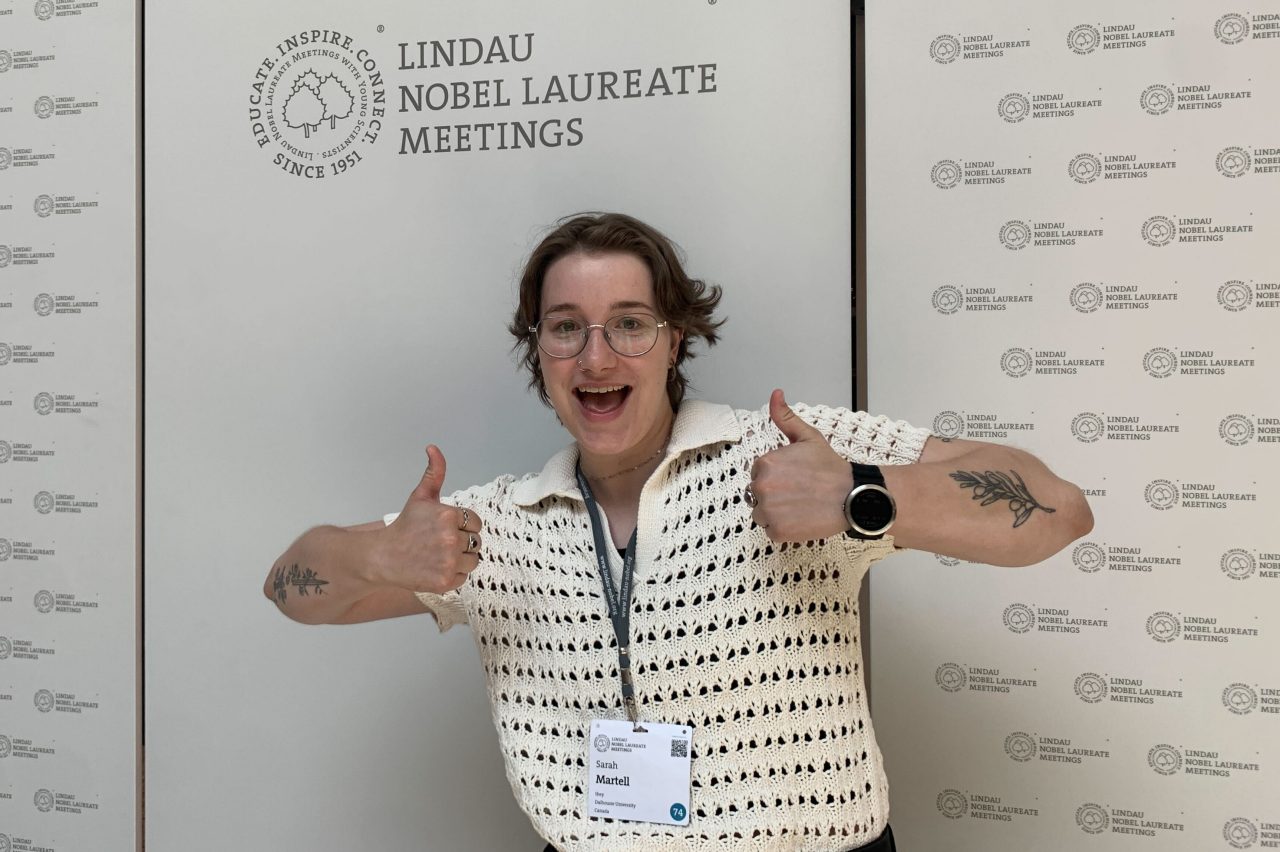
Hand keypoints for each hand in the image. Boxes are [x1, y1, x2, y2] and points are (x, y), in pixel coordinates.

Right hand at [378, 445, 483, 593]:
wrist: (383, 557)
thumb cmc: (404, 526)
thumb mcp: (420, 496)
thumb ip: (434, 472)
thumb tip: (433, 447)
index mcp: (448, 515)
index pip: (475, 522)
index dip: (462, 525)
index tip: (445, 528)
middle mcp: (450, 539)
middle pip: (476, 542)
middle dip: (462, 542)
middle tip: (440, 543)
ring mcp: (448, 562)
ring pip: (473, 560)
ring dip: (460, 559)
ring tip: (439, 555)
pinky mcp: (445, 581)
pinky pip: (464, 577)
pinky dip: (454, 575)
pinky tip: (436, 568)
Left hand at [748, 389, 852, 541]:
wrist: (853, 496)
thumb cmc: (831, 468)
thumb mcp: (808, 437)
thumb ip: (785, 417)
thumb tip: (775, 394)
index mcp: (766, 463)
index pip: (759, 473)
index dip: (778, 477)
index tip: (795, 478)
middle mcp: (762, 486)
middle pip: (757, 494)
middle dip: (775, 494)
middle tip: (800, 493)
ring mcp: (769, 510)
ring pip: (761, 514)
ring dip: (776, 513)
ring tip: (800, 507)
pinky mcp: (777, 531)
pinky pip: (771, 531)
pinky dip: (784, 529)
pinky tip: (802, 520)